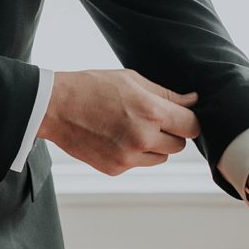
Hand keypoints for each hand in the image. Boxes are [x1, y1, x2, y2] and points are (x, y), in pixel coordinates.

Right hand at [37, 69, 199, 174]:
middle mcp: (143, 138)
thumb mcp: (132, 80)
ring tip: (132, 128)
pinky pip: (138, 164)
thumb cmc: (92, 87)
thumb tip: (193, 100)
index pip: (192, 126)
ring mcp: (129, 157)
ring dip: (155, 146)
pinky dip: (134, 154)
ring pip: (161, 158)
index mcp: (152, 113)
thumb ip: (166, 94)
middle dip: (172, 133)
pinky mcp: (115, 169)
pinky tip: (116, 137)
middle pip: (179, 145)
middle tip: (152, 119)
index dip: (189, 119)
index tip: (181, 115)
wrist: (54, 107)